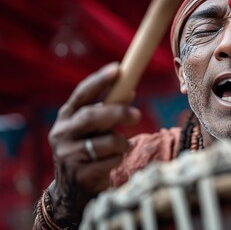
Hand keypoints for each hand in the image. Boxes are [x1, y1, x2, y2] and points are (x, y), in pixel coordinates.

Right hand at [47, 62, 140, 222]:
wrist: (72, 190)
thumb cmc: (87, 150)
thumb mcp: (92, 129)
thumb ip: (107, 111)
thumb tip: (130, 91)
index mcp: (66, 117)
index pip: (82, 94)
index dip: (100, 81)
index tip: (119, 69)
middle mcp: (62, 134)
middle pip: (91, 117)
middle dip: (117, 113)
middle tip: (137, 114)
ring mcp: (68, 155)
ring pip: (105, 142)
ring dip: (121, 142)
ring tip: (123, 146)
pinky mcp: (80, 175)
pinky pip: (110, 162)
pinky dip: (118, 159)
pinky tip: (113, 162)